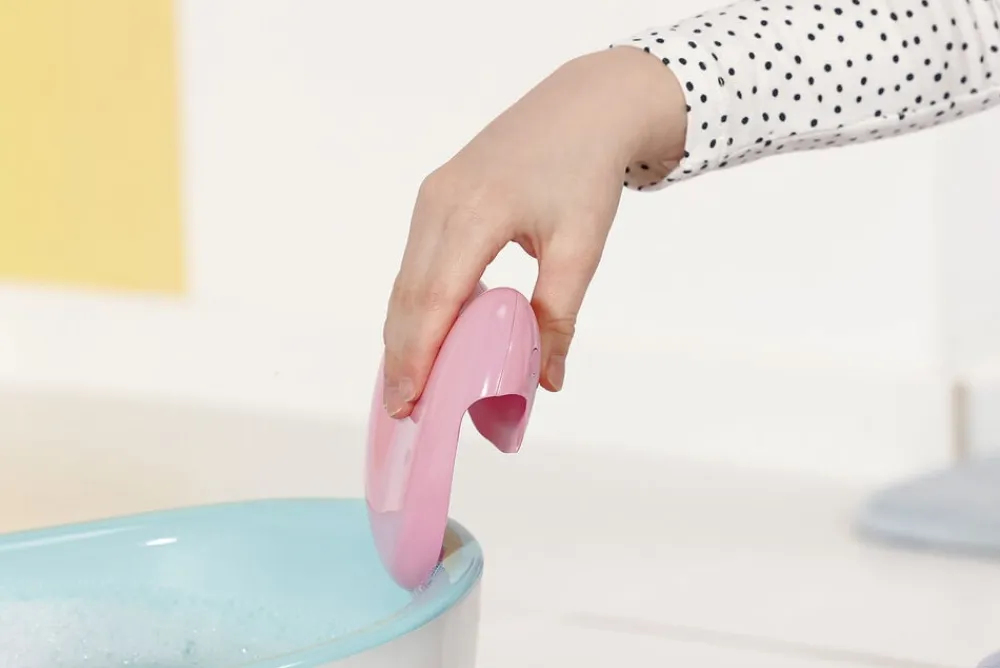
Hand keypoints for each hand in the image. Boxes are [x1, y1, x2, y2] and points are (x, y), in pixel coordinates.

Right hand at [382, 47, 686, 417]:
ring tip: (411, 381)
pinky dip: (415, 303)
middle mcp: (440, 204)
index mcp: (475, 214)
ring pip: (406, 279)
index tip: (409, 402)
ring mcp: (433, 197)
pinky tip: (426, 333)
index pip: (434, 300)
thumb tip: (549, 380)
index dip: (417, 356)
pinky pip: (416, 261)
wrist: (584, 105)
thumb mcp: (581, 246)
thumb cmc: (584, 170)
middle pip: (408, 295)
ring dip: (404, 332)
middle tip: (404, 409)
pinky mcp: (437, 197)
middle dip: (402, 356)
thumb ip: (559, 315)